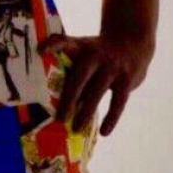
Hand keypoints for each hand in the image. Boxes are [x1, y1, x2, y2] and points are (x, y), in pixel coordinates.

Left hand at [38, 31, 154, 135]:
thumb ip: (72, 66)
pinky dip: (111, 118)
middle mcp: (95, 56)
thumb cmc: (99, 53)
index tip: (40, 50)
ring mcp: (112, 67)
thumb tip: (55, 98)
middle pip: (79, 77)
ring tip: (76, 129)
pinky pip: (118, 102)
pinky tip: (104, 132)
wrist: (132, 40)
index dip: (53, 45)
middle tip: (60, 118)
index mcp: (81, 47)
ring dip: (86, 112)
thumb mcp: (85, 49)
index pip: (64, 42)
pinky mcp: (127, 80)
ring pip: (97, 93)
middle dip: (69, 99)